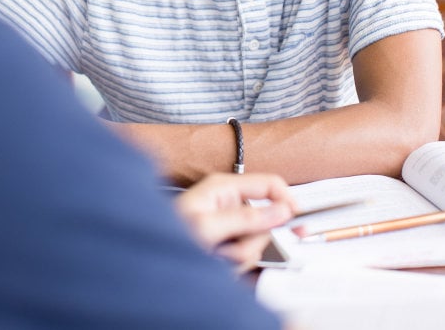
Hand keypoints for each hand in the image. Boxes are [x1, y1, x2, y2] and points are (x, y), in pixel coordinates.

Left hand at [175, 173, 296, 271]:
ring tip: (216, 254)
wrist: (148, 257)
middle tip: (231, 246)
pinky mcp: (226, 241)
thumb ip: (245, 218)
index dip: (287, 200)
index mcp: (224, 186)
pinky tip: (215, 259)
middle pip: (266, 220)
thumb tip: (280, 210)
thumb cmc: (168, 231)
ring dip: (239, 254)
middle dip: (251, 239)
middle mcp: (228, 202)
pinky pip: (245, 254)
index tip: (296, 219)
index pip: (270, 183)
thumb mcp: (208, 225)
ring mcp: (228, 223)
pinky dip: (232, 262)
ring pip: (256, 241)